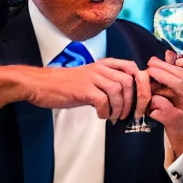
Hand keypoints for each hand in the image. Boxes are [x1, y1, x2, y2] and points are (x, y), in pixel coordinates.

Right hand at [26, 58, 150, 123]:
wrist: (41, 85)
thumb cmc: (66, 85)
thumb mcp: (91, 79)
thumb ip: (108, 83)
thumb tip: (128, 98)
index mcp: (104, 65)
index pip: (132, 68)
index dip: (141, 84)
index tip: (142, 100)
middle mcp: (100, 68)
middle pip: (129, 81)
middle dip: (134, 100)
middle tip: (130, 114)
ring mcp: (91, 77)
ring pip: (118, 90)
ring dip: (120, 108)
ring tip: (115, 117)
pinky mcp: (83, 89)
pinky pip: (103, 101)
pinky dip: (106, 112)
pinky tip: (101, 116)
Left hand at [147, 50, 182, 155]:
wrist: (178, 127)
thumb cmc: (173, 101)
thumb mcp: (175, 84)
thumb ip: (173, 68)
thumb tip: (168, 53)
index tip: (176, 60)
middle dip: (164, 66)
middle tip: (150, 63)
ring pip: (176, 86)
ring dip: (160, 77)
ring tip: (147, 73)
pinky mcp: (175, 116)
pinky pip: (161, 102)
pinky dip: (153, 99)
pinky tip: (148, 99)